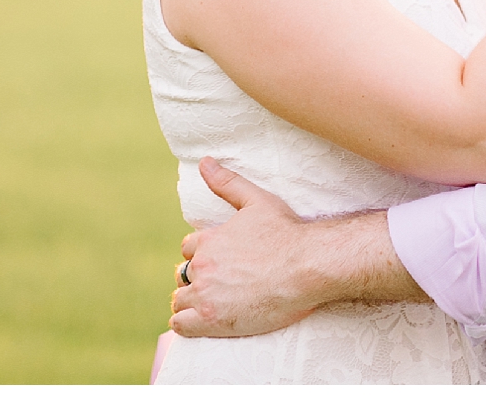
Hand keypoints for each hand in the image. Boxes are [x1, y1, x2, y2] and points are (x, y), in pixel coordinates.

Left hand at [171, 159, 320, 337]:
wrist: (306, 267)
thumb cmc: (286, 233)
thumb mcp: (257, 201)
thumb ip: (227, 183)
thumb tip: (204, 162)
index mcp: (209, 240)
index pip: (189, 248)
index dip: (202, 255)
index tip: (218, 262)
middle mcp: (202, 266)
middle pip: (182, 275)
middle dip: (195, 279)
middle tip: (216, 286)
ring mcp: (205, 295)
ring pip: (179, 300)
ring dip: (189, 302)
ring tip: (209, 305)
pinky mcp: (212, 320)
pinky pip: (180, 325)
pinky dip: (185, 323)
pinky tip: (199, 322)